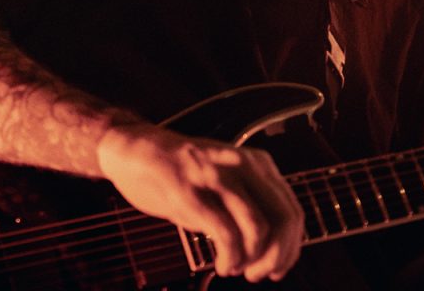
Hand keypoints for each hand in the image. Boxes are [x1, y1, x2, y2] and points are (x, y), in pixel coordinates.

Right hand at [97, 122, 303, 282]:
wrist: (131, 149)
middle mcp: (241, 164)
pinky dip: (231, 257)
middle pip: (285, 218)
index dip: (291, 247)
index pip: (292, 210)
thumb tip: (274, 246)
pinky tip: (223, 263)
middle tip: (260, 274)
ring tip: (235, 268)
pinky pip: (224, 232)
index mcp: (255, 163)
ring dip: (253, 260)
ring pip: (258, 228)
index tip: (277, 268)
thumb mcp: (222, 182)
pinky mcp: (187, 190)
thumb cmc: (178, 172)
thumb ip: (248, 205)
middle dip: (279, 256)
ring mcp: (213, 176)